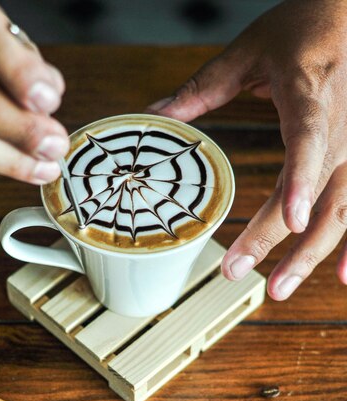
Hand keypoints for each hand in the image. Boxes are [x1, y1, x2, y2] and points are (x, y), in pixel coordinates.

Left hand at [147, 0, 346, 297]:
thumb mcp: (253, 49)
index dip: (302, 182)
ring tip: (278, 290)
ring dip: (311, 256)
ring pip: (342, 212)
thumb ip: (205, 87)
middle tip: (237, 273)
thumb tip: (158, 114)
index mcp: (311, 94)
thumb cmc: (309, 25)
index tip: (291, 222)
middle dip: (276, 240)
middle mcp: (342, 127)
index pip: (310, 140)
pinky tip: (343, 276)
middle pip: (316, 195)